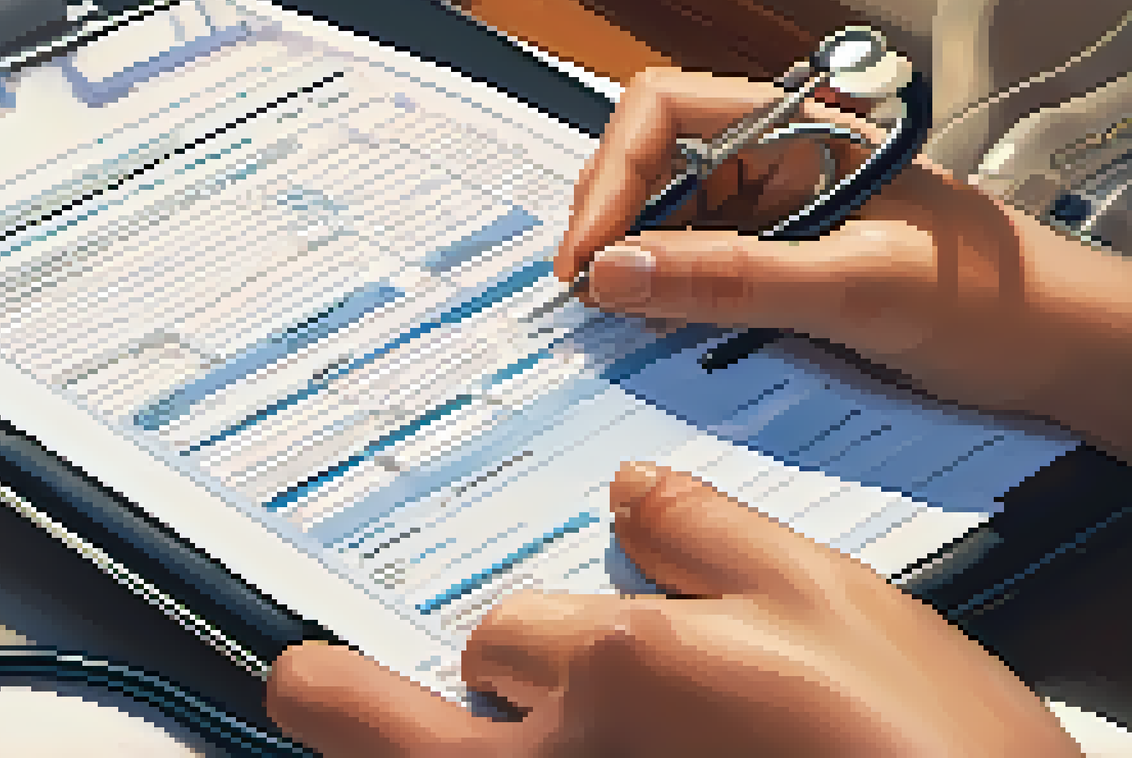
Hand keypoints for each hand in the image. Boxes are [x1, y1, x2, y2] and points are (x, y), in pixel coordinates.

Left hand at [265, 462, 1082, 756]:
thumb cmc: (924, 756)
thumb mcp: (835, 608)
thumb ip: (714, 538)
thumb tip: (634, 492)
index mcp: (617, 671)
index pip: (499, 631)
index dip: (514, 635)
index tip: (502, 641)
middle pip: (386, 731)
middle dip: (340, 697)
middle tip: (300, 679)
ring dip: (391, 741)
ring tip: (320, 699)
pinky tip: (497, 742)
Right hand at [559, 67, 1131, 460]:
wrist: (1054, 349)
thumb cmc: (988, 299)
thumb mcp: (854, 286)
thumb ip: (732, 277)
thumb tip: (615, 272)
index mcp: (798, 129)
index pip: (663, 111)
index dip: (609, 178)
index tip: (586, 257)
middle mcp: (776, 157)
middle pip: (649, 160)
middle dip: (607, 220)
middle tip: (589, 293)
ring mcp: (773, 209)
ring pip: (664, 215)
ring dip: (630, 261)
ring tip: (619, 316)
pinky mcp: (776, 258)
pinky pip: (694, 262)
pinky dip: (663, 292)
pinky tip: (660, 325)